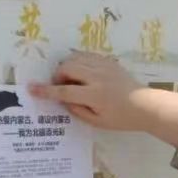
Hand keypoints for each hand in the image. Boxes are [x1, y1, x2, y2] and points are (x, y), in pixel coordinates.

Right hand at [27, 52, 153, 131]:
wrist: (146, 105)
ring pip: (76, 58)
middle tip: (61, 87)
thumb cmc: (121, 119)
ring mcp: (104, 66)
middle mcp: (97, 77)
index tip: (31, 88)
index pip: (64, 91)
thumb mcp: (97, 122)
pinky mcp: (109, 61)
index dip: (46, 90)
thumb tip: (62, 99)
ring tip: (72, 80)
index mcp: (94, 95)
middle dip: (58, 76)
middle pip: (67, 68)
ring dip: (67, 67)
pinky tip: (81, 72)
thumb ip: (77, 110)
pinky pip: (86, 55)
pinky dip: (78, 61)